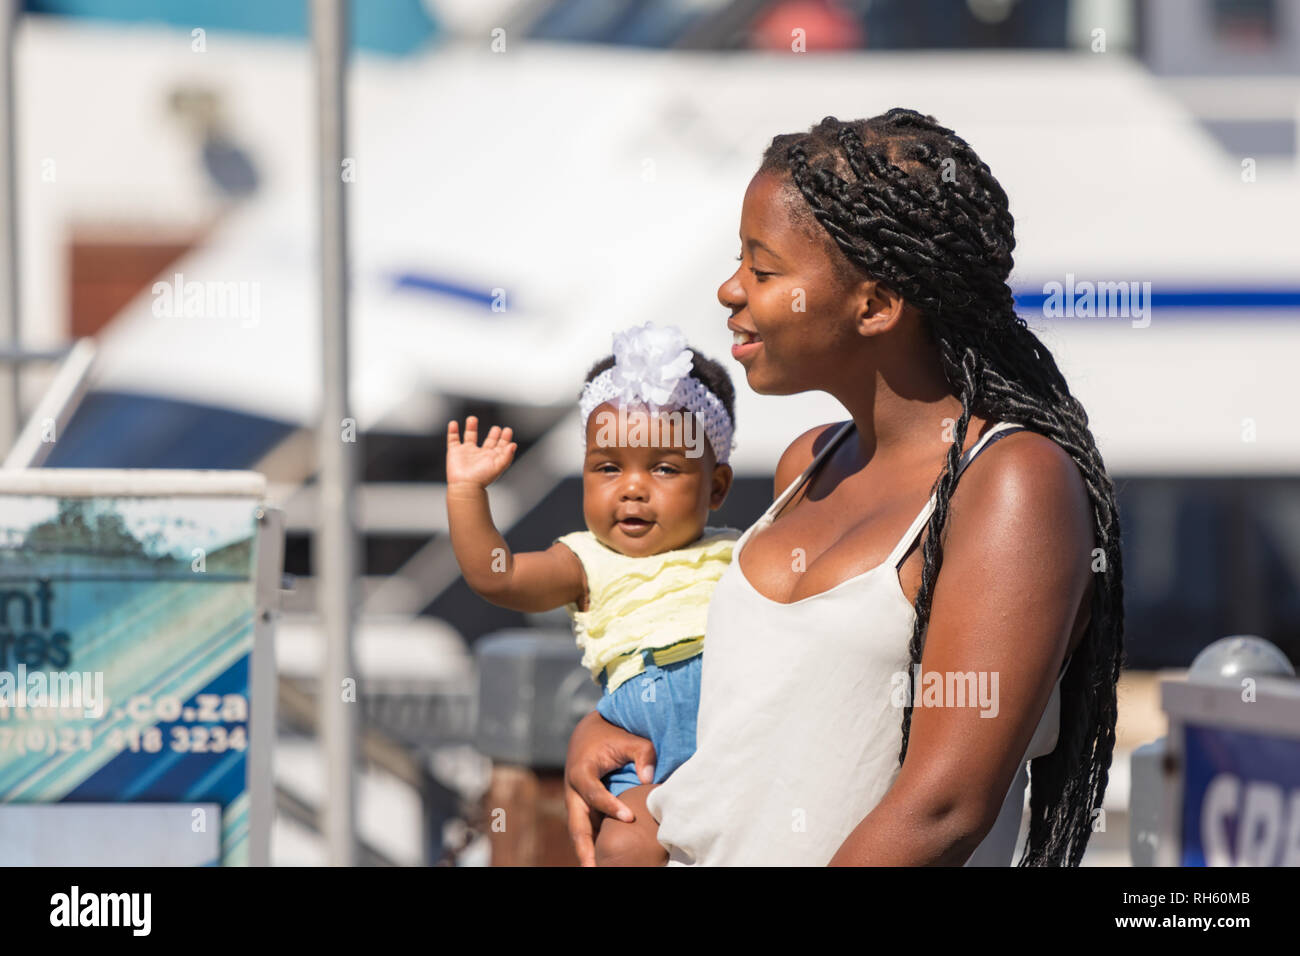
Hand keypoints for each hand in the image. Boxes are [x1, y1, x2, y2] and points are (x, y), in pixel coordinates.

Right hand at [446, 416, 516, 488]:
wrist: (465, 485)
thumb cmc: (482, 478)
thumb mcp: (499, 466)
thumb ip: (507, 455)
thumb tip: (513, 445)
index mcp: (491, 458)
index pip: (500, 446)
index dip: (504, 438)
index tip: (507, 430)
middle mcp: (480, 454)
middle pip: (488, 442)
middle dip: (493, 434)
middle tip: (496, 428)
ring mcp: (467, 452)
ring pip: (469, 437)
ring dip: (471, 427)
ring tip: (473, 419)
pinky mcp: (454, 452)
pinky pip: (453, 439)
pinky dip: (452, 431)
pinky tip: (454, 424)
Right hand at [564, 710, 657, 866]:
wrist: (589, 734)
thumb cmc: (612, 737)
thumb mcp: (629, 739)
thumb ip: (642, 754)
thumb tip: (648, 778)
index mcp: (581, 772)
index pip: (594, 794)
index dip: (610, 806)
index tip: (630, 818)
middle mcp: (573, 790)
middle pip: (576, 824)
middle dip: (585, 847)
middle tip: (594, 867)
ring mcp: (575, 802)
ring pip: (579, 831)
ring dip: (587, 852)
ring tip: (597, 869)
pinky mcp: (581, 808)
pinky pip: (586, 829)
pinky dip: (592, 845)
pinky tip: (604, 861)